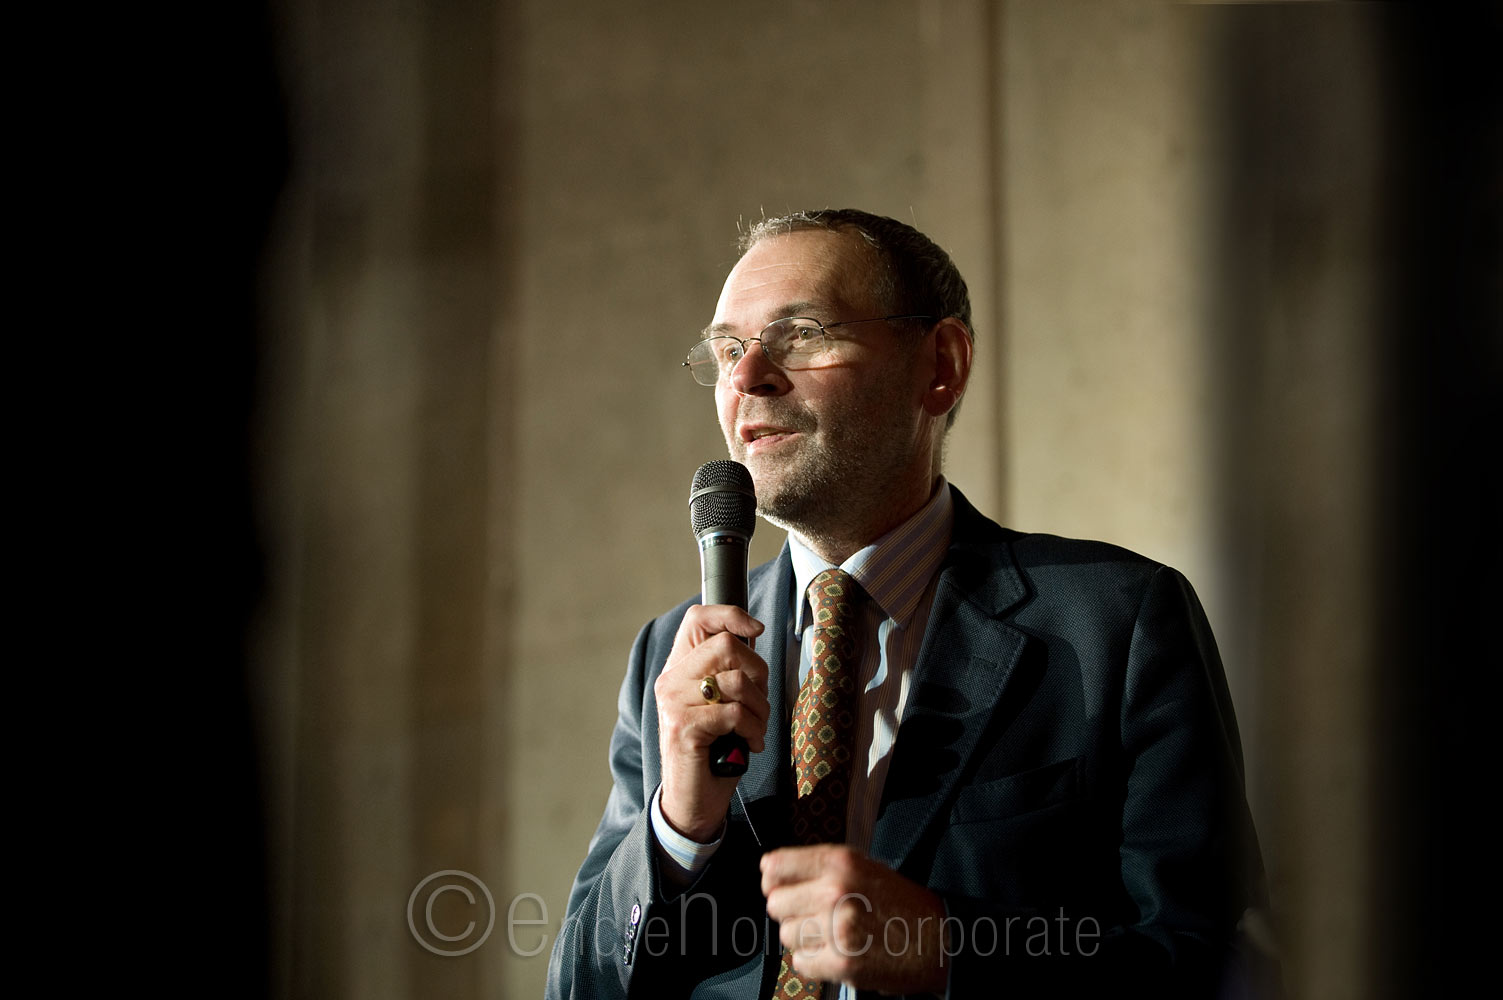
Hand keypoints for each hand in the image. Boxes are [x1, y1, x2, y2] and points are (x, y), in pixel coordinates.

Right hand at [654, 604, 768, 841]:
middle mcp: (671, 680)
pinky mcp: (683, 727)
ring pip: (736, 681)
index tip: (756, 630)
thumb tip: (753, 638)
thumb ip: (728, 672)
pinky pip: (734, 713)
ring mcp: (673, 703)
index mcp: (679, 667)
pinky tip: (751, 744)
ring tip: (757, 728)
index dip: (730, 615)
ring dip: (760, 709)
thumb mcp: (720, 703)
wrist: (692, 800)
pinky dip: (754, 729)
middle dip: (759, 673)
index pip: (698, 618)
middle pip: (726, 646)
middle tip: (760, 703)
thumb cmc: (714, 750)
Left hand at [761, 845, 948, 994]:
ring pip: (787, 935)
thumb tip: (772, 873)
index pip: (774, 867)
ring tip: (831, 934)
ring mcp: (838, 929)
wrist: (937, 939)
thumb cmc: (899, 903)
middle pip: (775, 904)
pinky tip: (836, 952)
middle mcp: (835, 892)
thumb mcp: (862, 867)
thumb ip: (819, 868)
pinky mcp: (842, 963)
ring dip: (804, 938)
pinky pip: (801, 962)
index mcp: (839, 862)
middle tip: (814, 915)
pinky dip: (814, 962)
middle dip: (790, 912)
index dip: (774, 880)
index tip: (780, 887)